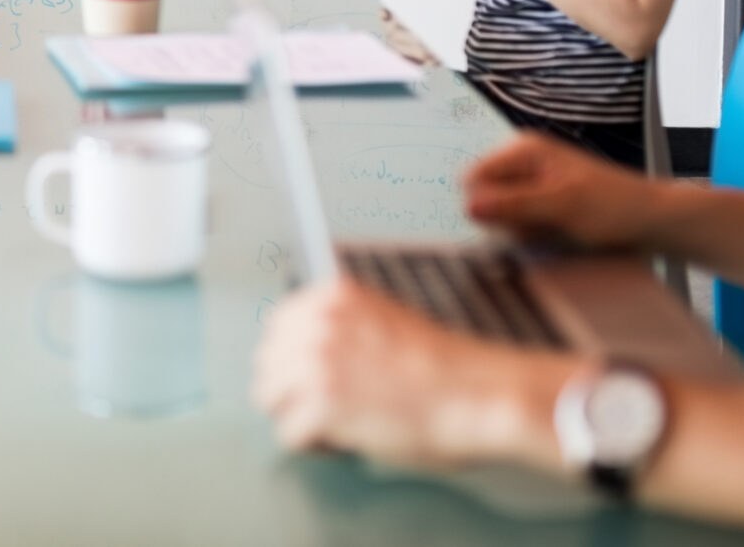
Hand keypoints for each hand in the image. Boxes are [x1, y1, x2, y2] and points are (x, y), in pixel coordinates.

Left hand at [254, 278, 546, 468]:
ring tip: (337, 425)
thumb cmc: (444, 366)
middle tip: (328, 407)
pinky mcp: (322, 406)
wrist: (477, 394)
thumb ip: (340, 326)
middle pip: (266, 364)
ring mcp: (316, 364)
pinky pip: (289, 435)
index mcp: (331, 297)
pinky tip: (345, 441)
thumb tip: (304, 350)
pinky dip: (314, 446)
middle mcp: (316, 323)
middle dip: (292, 390)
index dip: (295, 361)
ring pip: (269, 399)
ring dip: (299, 417)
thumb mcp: (382, 320)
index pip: (276, 328)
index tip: (315, 378)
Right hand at [464, 131, 668, 250]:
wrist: (650, 222)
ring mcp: (530, 183)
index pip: (475, 176)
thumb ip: (515, 205)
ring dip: (518, 230)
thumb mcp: (562, 206)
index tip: (496, 224)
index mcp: (524, 149)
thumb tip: (468, 206)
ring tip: (549, 232)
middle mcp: (522, 162)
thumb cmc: (611, 206)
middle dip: (502, 219)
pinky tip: (551, 235)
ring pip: (500, 214)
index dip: (479, 203)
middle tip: (535, 228)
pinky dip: (529, 234)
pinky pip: (517, 222)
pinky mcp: (539, 203)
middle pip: (485, 196)